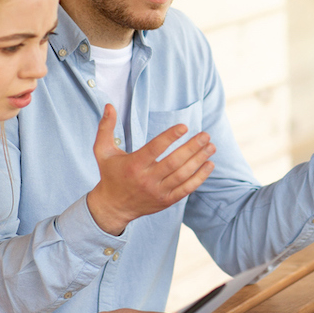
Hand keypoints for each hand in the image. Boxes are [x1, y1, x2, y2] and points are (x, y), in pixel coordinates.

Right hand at [86, 104, 215, 234]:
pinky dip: (199, 177)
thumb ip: (106, 128)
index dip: (170, 137)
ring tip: (211, 146)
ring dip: (199, 160)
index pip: (155, 149)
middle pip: (174, 162)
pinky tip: (209, 164)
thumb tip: (110, 105)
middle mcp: (147, 180)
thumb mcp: (102, 151)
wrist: (113, 207)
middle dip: (192, 148)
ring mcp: (158, 192)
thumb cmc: (110, 174)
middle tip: (205, 135)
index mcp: (133, 165)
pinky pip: (186, 189)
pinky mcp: (166, 201)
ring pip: (183, 175)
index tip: (184, 126)